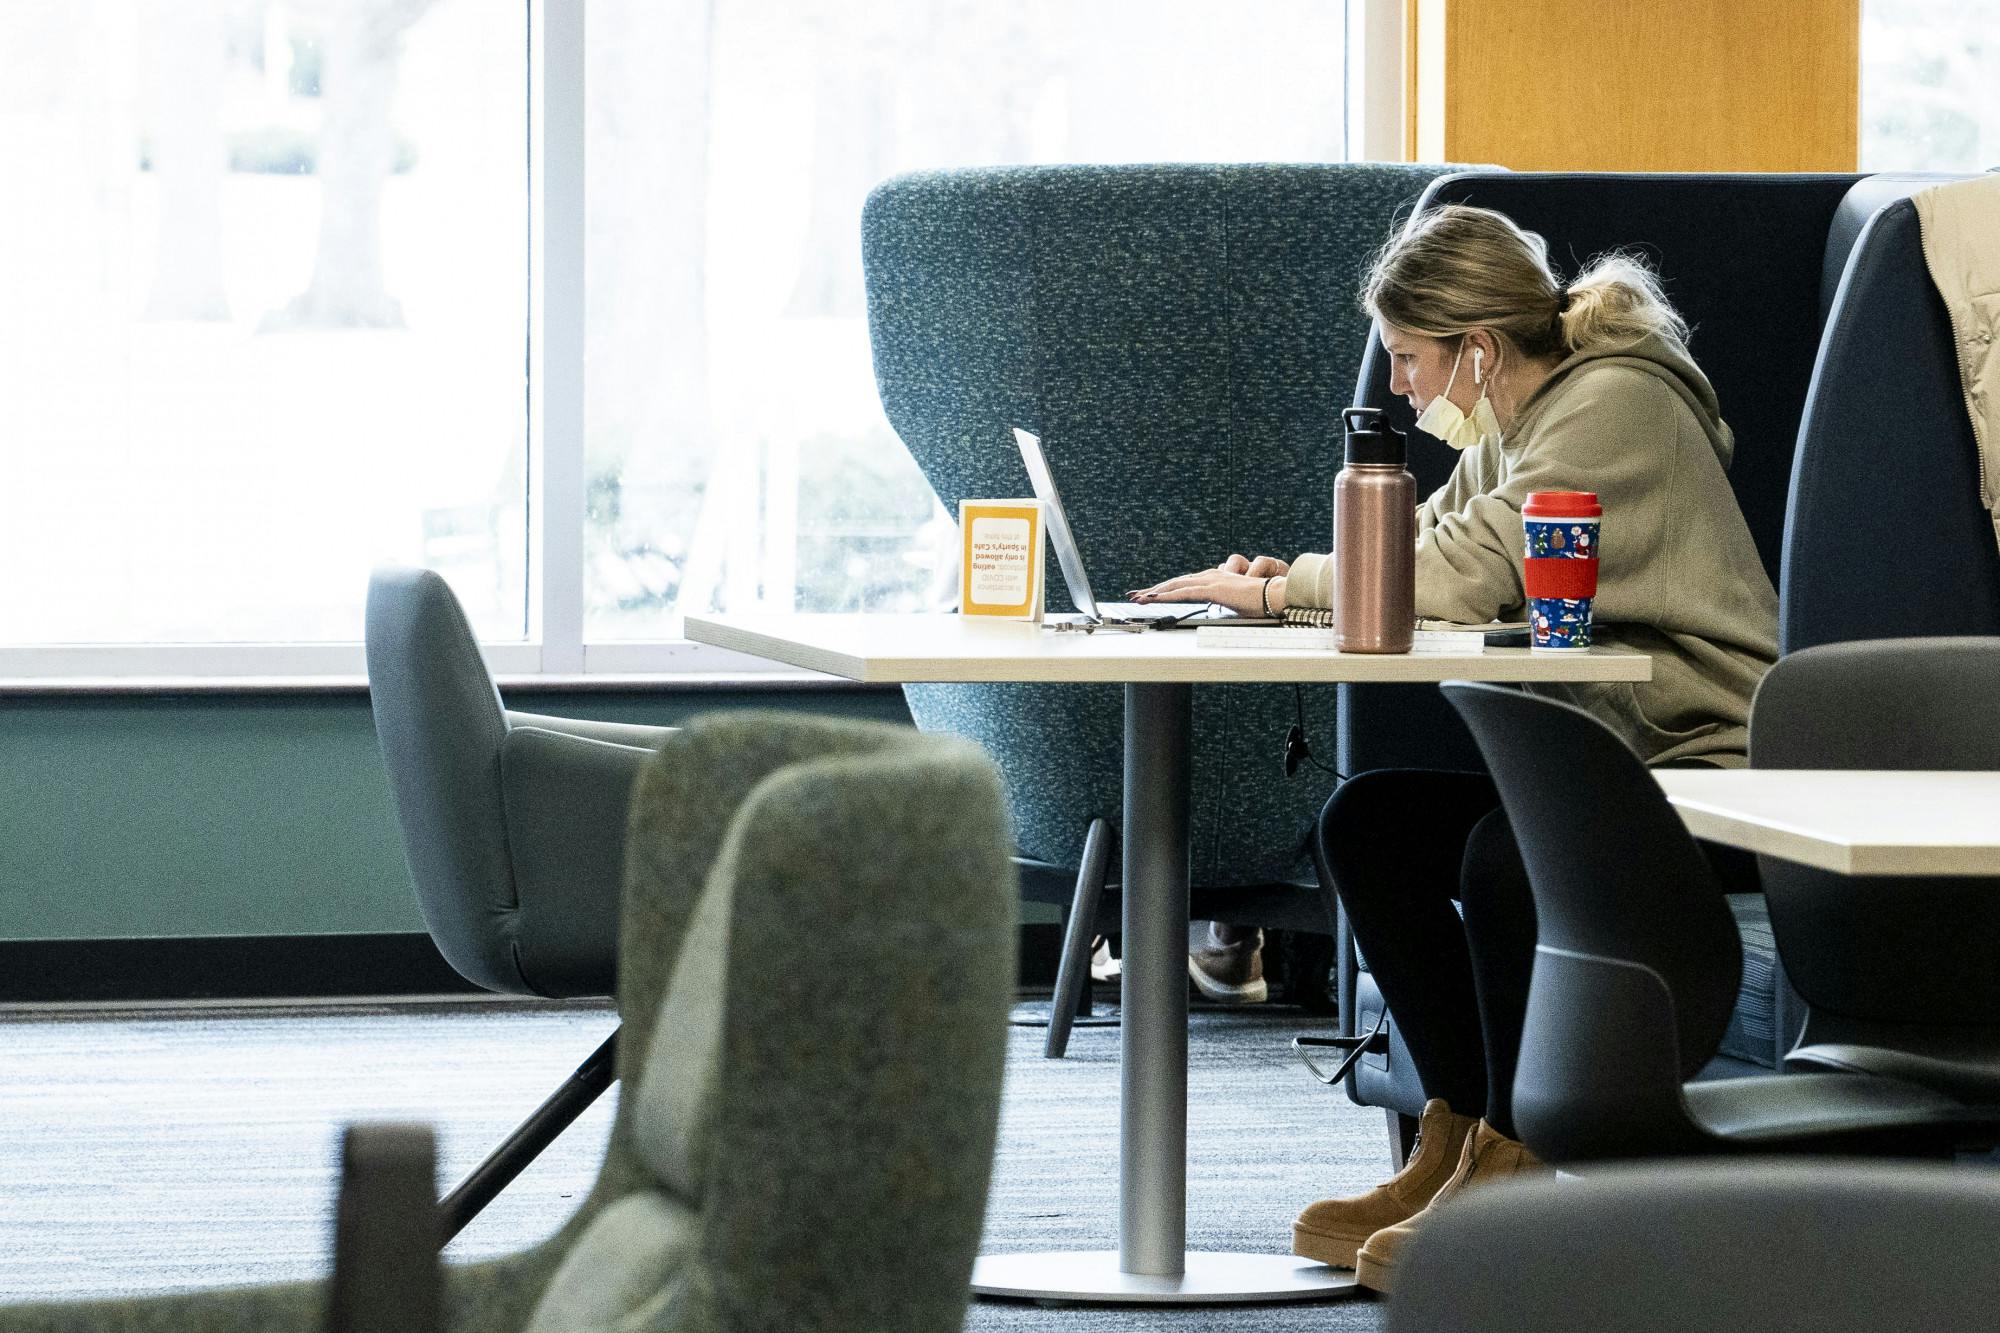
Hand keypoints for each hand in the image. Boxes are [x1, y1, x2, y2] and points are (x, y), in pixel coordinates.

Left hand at [1129, 555, 1288, 616]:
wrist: (1277, 594)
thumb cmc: (1260, 600)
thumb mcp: (1235, 601)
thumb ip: (1222, 600)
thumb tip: (1214, 607)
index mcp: (1214, 578)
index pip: (1183, 584)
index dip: (1164, 589)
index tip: (1149, 595)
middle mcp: (1210, 575)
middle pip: (1175, 582)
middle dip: (1153, 589)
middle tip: (1134, 594)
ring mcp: (1212, 580)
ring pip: (1176, 585)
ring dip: (1155, 592)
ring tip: (1139, 598)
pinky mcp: (1215, 588)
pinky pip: (1186, 592)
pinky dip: (1168, 596)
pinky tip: (1156, 599)